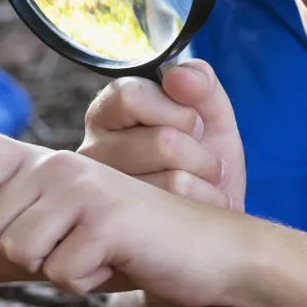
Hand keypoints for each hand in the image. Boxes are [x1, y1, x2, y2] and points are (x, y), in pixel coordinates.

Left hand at [0, 121, 247, 306]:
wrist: (206, 255)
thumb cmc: (127, 252)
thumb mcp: (53, 259)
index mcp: (37, 170)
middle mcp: (52, 165)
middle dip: (28, 262)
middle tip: (81, 251)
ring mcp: (77, 184)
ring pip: (18, 255)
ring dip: (60, 273)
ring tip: (102, 253)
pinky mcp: (102, 213)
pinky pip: (58, 273)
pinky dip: (87, 283)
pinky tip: (121, 260)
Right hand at [80, 59, 244, 210]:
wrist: (213, 222)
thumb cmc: (202, 160)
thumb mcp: (209, 113)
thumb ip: (199, 84)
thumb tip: (179, 77)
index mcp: (106, 113)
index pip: (132, 95)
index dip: (178, 111)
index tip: (191, 125)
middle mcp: (92, 152)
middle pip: (163, 142)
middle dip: (201, 153)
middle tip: (203, 163)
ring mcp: (104, 198)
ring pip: (175, 180)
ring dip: (206, 183)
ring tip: (201, 188)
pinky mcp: (124, 230)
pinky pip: (181, 212)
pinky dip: (207, 206)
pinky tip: (196, 211)